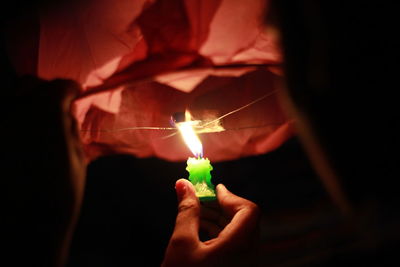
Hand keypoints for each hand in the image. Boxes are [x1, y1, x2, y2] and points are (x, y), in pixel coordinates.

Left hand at [3, 76, 85, 266]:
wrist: (26, 226)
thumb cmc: (60, 193)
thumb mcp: (77, 157)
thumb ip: (71, 127)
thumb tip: (67, 111)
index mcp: (46, 115)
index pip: (59, 86)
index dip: (70, 89)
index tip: (76, 94)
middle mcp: (15, 112)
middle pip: (30, 84)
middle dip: (46, 91)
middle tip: (57, 107)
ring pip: (10, 98)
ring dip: (27, 104)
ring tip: (39, 123)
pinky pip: (2, 119)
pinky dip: (14, 120)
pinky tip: (23, 137)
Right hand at [162, 179, 259, 266]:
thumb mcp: (182, 244)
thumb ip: (186, 211)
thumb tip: (183, 184)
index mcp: (239, 246)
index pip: (249, 210)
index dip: (230, 196)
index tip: (211, 188)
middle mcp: (248, 256)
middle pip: (244, 220)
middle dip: (222, 206)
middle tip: (200, 197)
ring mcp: (244, 265)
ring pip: (239, 233)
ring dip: (219, 219)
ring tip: (195, 213)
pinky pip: (234, 246)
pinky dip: (219, 235)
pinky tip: (199, 233)